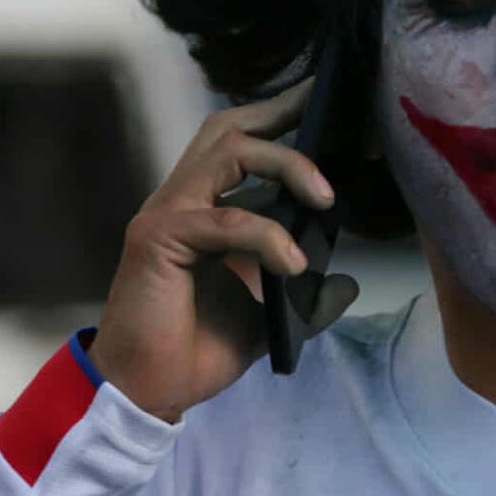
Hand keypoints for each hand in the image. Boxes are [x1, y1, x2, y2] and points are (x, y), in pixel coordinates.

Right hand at [89, 79, 357, 420]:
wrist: (148, 391)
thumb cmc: (197, 351)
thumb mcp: (267, 317)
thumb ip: (306, 295)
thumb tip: (346, 281)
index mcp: (202, 209)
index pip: (237, 145)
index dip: (278, 118)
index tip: (326, 104)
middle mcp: (182, 200)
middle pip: (228, 128)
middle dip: (281, 113)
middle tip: (328, 112)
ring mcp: (166, 214)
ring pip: (229, 154)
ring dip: (287, 166)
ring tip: (326, 198)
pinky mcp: (157, 238)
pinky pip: (225, 220)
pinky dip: (267, 236)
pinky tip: (293, 265)